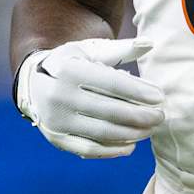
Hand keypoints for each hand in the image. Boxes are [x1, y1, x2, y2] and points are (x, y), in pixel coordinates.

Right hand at [15, 38, 164, 157]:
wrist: (33, 83)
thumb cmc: (72, 64)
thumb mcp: (91, 50)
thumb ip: (121, 48)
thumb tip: (150, 43)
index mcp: (67, 69)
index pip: (111, 83)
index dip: (139, 91)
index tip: (160, 97)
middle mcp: (58, 96)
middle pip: (109, 110)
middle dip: (140, 115)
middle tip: (160, 116)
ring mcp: (56, 120)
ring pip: (102, 132)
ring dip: (132, 133)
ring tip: (150, 129)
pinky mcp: (56, 139)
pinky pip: (89, 149)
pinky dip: (113, 150)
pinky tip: (131, 144)